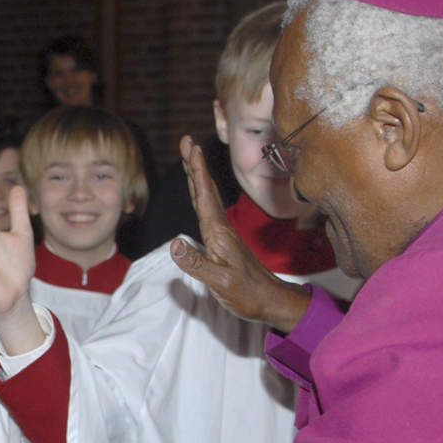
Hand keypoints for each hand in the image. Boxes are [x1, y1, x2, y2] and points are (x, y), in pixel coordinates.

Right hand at [169, 136, 314, 334]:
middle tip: (186, 141)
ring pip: (207, 197)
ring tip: (190, 158)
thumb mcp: (219, 281)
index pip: (204, 195)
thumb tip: (174, 244)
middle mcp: (220, 227)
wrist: (268, 300)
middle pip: (205, 189)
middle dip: (195, 165)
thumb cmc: (246, 293)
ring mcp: (222, 233)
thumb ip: (196, 264)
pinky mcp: (222, 240)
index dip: (196, 170)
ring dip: (197, 176)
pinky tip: (198, 193)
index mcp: (218, 232)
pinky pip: (208, 209)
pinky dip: (201, 194)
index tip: (191, 146)